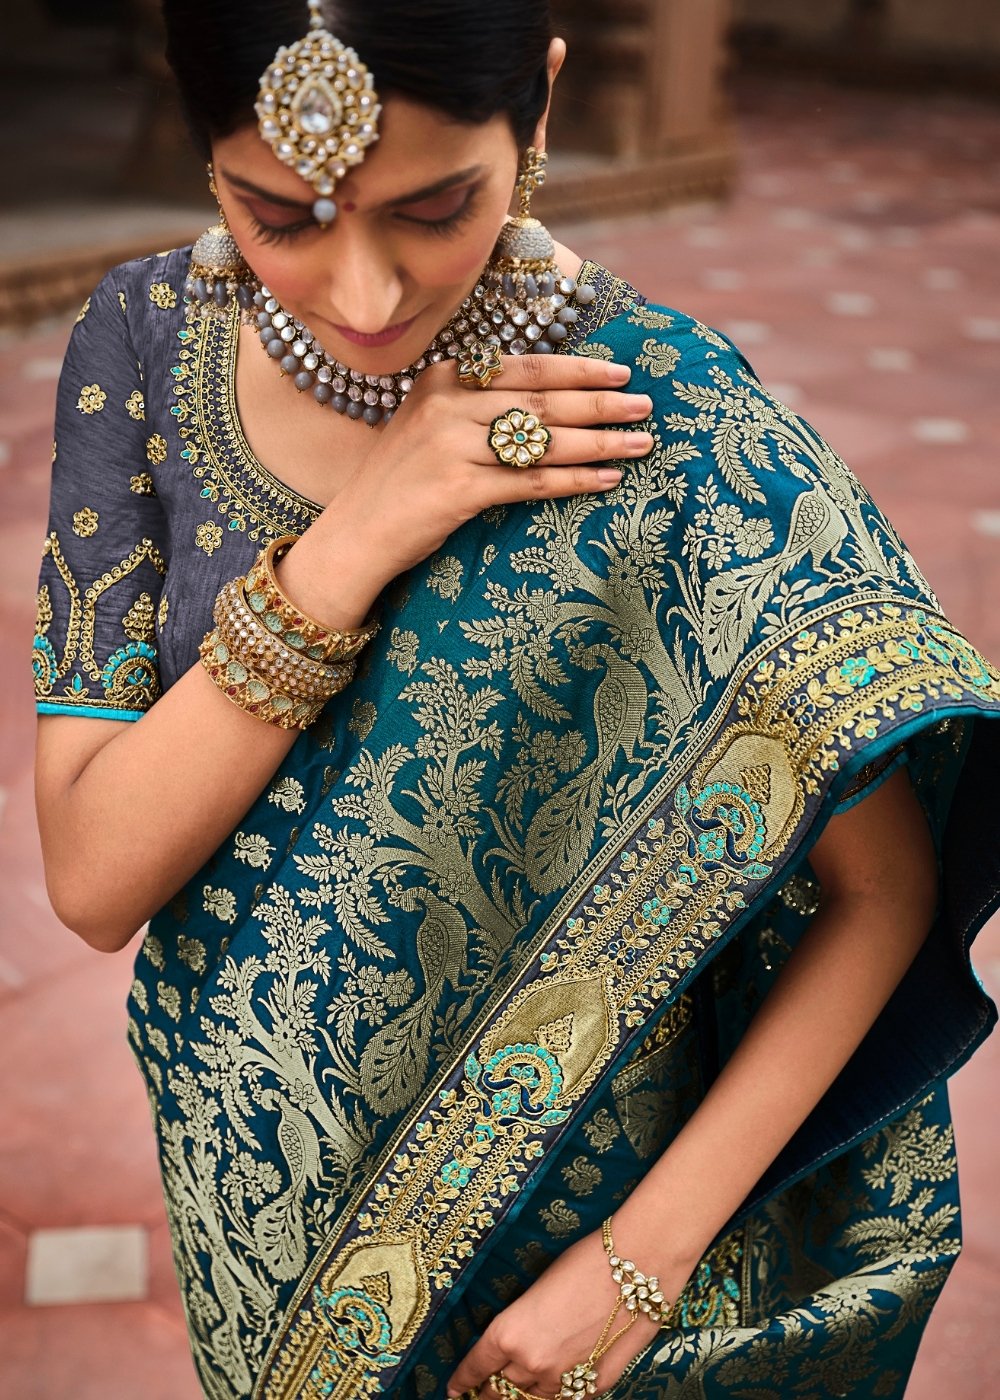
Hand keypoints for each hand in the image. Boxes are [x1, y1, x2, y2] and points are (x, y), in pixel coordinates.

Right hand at [274, 354, 653, 629]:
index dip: (578, 370)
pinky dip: (574, 480)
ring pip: (543, 441)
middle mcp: (448, 405)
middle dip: (600, 404)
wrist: (357, 532)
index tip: (619, 374)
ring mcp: (452, 447)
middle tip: (645, 407)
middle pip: (542, 402)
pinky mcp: (460, 490)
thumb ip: (479, 404)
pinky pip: (531, 482)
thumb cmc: (403, 480)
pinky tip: (606, 480)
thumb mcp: (431, 423)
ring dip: (599, 442)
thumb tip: (553, 400)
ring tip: (640, 444)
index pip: (525, 368)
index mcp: (444, 378)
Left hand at [446, 1227, 660, 1399]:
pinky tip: (549, 1392)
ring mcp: (563, 1380)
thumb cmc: (584, 1262)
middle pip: (499, 1393)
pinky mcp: (594, 1387)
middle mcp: (531, 1363)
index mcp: (509, 1333)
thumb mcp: (537, 1290)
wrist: (636, 1266)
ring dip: (520, 1398)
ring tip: (513, 1396)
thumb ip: (521, 1325)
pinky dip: (553, 1397)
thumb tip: (513, 1343)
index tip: (454, 1390)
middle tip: (481, 1395)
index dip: (462, 1381)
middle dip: (487, 1395)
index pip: (476, 1367)